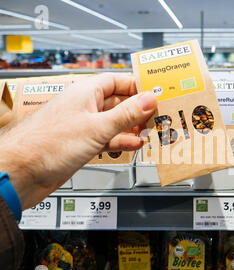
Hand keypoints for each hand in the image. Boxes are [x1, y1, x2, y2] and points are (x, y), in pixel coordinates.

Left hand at [0, 73, 156, 208]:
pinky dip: (121, 142)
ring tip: (149, 130)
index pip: (117, 81)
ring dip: (132, 127)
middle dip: (138, 109)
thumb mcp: (97, 127)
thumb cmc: (47, 144)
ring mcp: (84, 126)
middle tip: (157, 115)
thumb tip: (148, 99)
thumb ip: (126, 114)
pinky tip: (134, 145)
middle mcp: (84, 107)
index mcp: (85, 93)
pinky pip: (107, 139)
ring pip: (114, 122)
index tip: (156, 92)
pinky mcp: (82, 144)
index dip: (137, 86)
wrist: (23, 172)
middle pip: (118, 102)